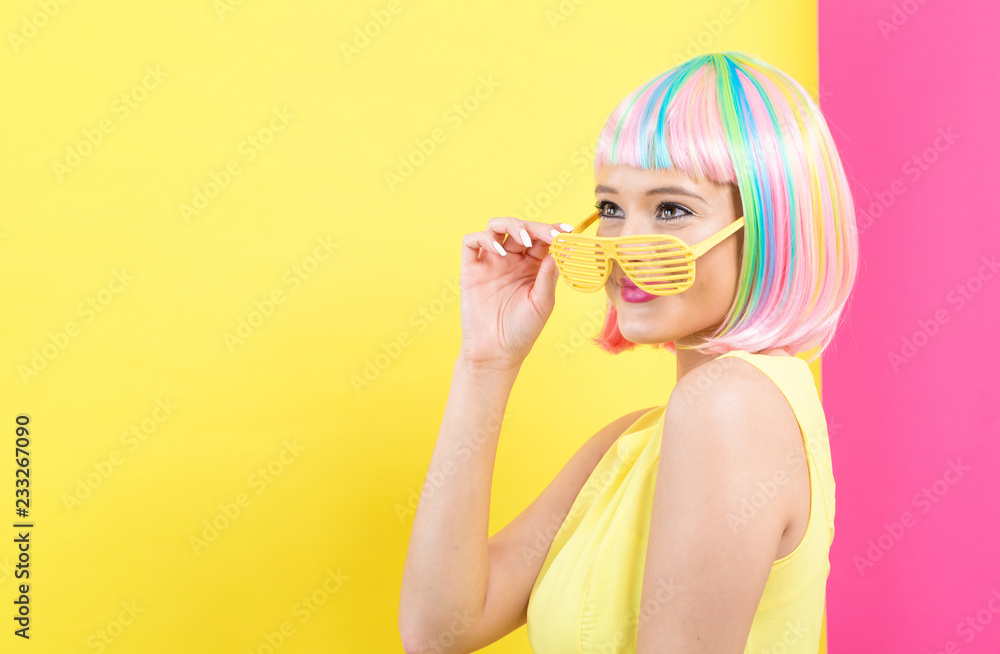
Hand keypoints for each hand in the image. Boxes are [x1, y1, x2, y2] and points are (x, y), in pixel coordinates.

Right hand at [458, 217, 574, 367]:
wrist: (495, 352)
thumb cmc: (522, 331)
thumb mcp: (542, 303)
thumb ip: (548, 276)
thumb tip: (559, 249)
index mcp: (532, 267)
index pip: (542, 239)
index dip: (553, 231)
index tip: (567, 231)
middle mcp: (512, 261)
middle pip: (521, 228)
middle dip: (536, 227)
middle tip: (548, 235)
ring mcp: (490, 263)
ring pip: (496, 227)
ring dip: (511, 226)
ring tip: (523, 240)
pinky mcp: (471, 269)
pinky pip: (472, 242)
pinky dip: (484, 239)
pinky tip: (499, 252)